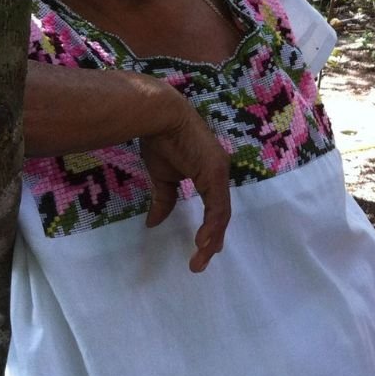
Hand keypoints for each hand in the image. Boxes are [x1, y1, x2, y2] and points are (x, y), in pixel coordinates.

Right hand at [139, 96, 231, 272]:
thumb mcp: (162, 176)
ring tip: (202, 256)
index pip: (215, 206)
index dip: (211, 227)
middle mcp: (219, 173)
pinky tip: (204, 241)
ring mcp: (219, 172)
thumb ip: (163, 199)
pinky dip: (211, 224)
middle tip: (203, 260)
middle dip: (213, 238)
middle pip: (221, 213)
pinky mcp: (214, 172)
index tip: (204, 247)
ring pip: (221, 212)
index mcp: (210, 173)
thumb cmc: (161, 140)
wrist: (158, 115)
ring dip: (212, 237)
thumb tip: (153, 223)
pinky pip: (217, 204)